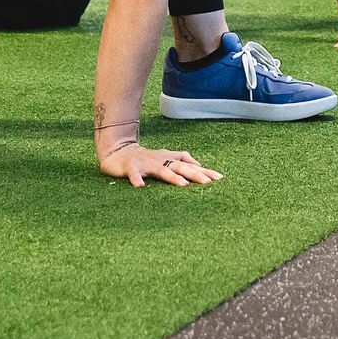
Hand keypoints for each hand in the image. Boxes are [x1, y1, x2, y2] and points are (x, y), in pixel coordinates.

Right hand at [99, 142, 222, 188]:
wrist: (117, 151)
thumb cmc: (146, 159)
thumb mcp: (165, 159)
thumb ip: (182, 161)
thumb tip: (201, 166)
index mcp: (169, 159)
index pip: (190, 164)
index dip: (204, 170)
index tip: (220, 178)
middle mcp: (160, 160)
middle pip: (180, 166)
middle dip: (194, 174)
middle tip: (208, 182)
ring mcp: (145, 163)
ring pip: (161, 170)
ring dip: (172, 177)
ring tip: (183, 185)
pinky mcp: (130, 167)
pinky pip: (134, 174)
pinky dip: (137, 179)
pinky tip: (140, 187)